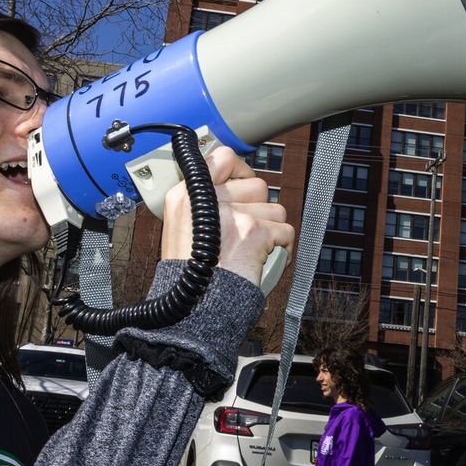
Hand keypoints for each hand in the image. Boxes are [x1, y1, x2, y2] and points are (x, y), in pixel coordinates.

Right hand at [160, 146, 294, 285]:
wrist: (194, 308)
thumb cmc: (189, 275)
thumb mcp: (180, 227)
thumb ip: (204, 201)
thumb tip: (233, 179)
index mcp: (185, 195)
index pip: (223, 157)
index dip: (240, 170)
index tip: (242, 184)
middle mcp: (208, 199)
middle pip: (257, 185)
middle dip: (258, 209)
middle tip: (241, 233)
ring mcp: (232, 214)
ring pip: (275, 209)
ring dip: (270, 231)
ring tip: (248, 250)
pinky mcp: (253, 231)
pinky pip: (285, 231)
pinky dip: (280, 249)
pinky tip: (261, 260)